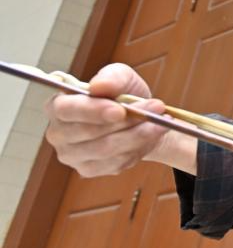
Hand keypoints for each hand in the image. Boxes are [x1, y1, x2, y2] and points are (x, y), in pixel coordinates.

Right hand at [44, 63, 170, 177]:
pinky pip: (116, 162)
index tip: (121, 110)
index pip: (66, 109)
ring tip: (160, 121)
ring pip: (106, 149)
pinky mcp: (88, 170)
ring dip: (138, 134)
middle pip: (89, 132)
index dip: (93, 110)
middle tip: (157, 108)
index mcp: (57, 105)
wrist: (139, 119)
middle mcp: (58, 133)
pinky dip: (139, 148)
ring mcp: (71, 155)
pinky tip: (151, 135)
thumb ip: (112, 78)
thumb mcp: (122, 77)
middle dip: (127, 121)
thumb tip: (99, 86)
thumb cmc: (122, 94)